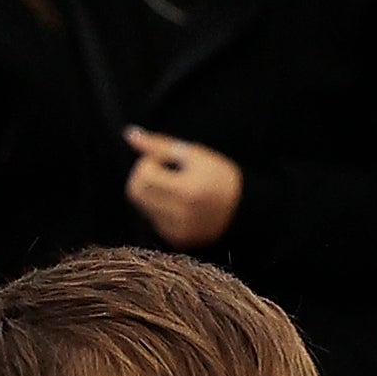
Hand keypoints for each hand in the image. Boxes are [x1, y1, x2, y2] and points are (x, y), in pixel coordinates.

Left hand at [121, 126, 245, 246]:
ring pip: (142, 207)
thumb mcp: (195, 154)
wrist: (247, 209)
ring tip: (176, 188)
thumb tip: (129, 135)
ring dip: (152, 193)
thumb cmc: (221, 176)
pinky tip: (180, 204)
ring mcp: (178, 231)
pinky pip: (153, 221)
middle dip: (144, 178)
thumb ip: (160, 145)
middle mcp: (181, 215)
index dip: (149, 162)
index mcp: (187, 191)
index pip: (142, 175)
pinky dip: (160, 209)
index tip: (166, 160)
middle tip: (166, 173)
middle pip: (135, 193)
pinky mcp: (177, 240)